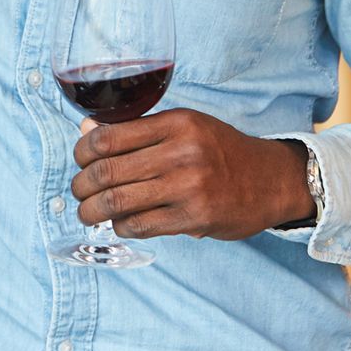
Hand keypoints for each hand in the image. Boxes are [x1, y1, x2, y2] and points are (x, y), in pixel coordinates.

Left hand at [72, 109, 312, 239]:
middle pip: (107, 171)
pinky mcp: (195, 218)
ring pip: (118, 202)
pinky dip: (120, 226)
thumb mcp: (183, 127)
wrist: (272, 180)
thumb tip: (86, 132)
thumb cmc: (220, 151)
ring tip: (87, 212)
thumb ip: (137, 130)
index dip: (82, 152)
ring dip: (92, 210)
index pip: (109, 137)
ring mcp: (189, 187)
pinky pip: (140, 225)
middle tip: (78, 191)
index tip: (79, 160)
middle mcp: (182, 152)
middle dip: (81, 185)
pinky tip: (119, 223)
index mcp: (176, 123)